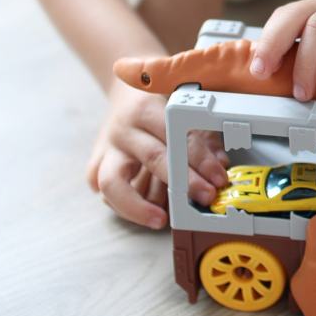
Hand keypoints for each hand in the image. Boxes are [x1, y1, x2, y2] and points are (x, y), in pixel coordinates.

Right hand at [86, 80, 229, 228]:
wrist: (125, 95)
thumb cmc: (160, 104)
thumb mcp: (184, 111)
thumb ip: (203, 136)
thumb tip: (220, 164)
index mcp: (146, 109)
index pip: (177, 136)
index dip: (200, 159)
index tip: (218, 178)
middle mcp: (123, 129)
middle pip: (153, 158)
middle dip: (184, 182)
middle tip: (205, 197)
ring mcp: (106, 150)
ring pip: (112, 183)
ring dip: (139, 206)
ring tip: (162, 220)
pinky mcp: (95, 167)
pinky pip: (106, 194)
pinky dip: (125, 207)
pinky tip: (146, 212)